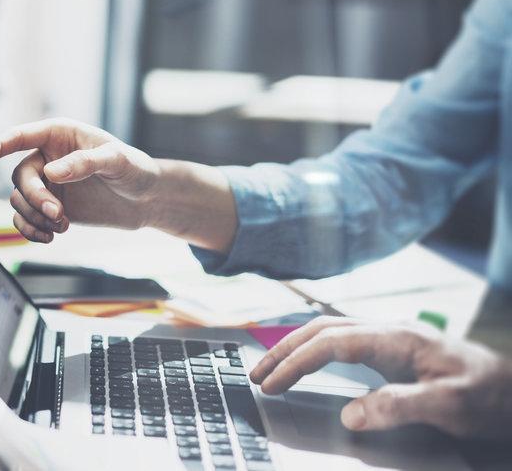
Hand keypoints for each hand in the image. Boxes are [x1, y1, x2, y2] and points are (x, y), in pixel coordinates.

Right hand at [0, 118, 160, 242]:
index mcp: (58, 135)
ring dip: (35, 217)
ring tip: (63, 226)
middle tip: (59, 215)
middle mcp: (46, 157)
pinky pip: (24, 219)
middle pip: (20, 177)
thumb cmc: (135, 169)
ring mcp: (46, 183)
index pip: (19, 137)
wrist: (146, 198)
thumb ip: (85, 162)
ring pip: (19, 200)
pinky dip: (31, 230)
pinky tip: (49, 237)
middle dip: (35, 198)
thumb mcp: (117, 161)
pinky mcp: (49, 207)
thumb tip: (51, 172)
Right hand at [250, 316, 511, 438]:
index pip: (331, 342)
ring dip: (296, 348)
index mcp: (397, 338)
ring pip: (329, 332)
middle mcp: (389, 332)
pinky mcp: (392, 352)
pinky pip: (342, 342)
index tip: (271, 384)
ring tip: (270, 370)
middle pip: (322, 329)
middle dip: (284, 350)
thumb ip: (398, 406)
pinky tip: (307, 362)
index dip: (296, 362)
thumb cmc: (488, 396)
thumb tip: (350, 415)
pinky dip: (314, 350)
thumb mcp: (447, 406)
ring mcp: (390, 340)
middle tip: (257, 376)